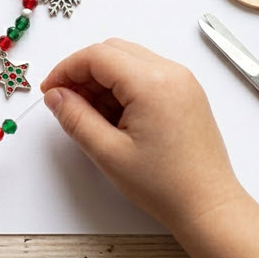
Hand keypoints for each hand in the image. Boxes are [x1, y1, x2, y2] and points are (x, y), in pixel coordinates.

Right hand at [41, 39, 258, 257]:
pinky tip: (113, 116)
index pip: (97, 55)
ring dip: (102, 79)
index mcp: (152, 83)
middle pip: (113, 51)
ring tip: (89, 115)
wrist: (208, 206)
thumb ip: (75, 117)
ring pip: (128, 60)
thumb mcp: (108, 152)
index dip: (66, 69)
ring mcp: (182, 81)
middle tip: (65, 101)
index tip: (49, 90)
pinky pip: (145, 74)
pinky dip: (123, 86)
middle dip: (82, 71)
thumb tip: (55, 96)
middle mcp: (171, 72)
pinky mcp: (186, 93)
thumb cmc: (166, 185)